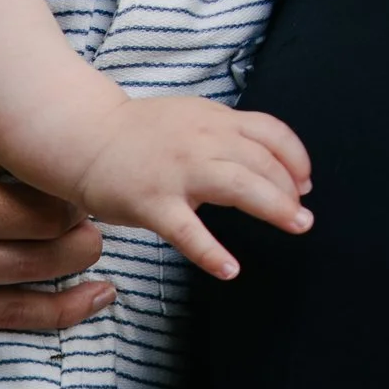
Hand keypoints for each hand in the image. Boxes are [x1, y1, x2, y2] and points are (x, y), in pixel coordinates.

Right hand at [0, 63, 112, 329]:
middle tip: (85, 206)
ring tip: (85, 242)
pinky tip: (96, 295)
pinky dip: (63, 309)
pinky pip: (9, 313)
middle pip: (50, 213)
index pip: (36, 153)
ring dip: (79, 253)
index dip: (68, 159)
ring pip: (39, 263)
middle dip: (82, 210)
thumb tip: (8, 48)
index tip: (74, 161)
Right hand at [72, 97, 310, 279]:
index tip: (305, 182)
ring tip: (295, 226)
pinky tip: (230, 270)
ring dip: (275, 208)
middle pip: (263, 163)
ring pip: (241, 187)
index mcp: (214, 121)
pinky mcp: (153, 203)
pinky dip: (212, 254)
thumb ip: (222, 135)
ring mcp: (179, 173)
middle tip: (304, 217)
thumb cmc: (135, 135)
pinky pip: (189, 232)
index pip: (271, 133)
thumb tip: (256, 162)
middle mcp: (203, 142)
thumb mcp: (190, 118)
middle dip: (292, 190)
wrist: (84, 137)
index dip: (296, 158)